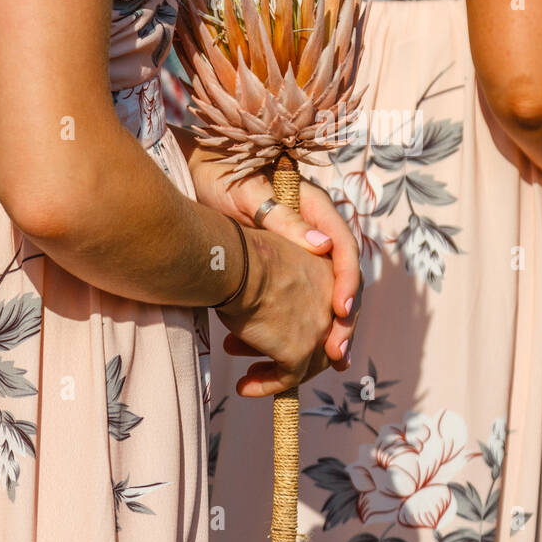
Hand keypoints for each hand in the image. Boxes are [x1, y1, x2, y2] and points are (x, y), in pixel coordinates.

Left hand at [186, 147, 360, 369]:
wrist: (193, 174)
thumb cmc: (219, 177)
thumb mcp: (248, 195)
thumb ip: (286, 220)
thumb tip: (324, 246)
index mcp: (314, 209)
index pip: (344, 250)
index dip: (347, 283)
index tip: (341, 310)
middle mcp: (313, 235)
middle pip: (340, 284)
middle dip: (339, 325)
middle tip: (336, 354)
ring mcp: (298, 257)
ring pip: (319, 305)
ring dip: (316, 340)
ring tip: (313, 368)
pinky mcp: (278, 273)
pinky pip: (293, 311)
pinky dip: (282, 338)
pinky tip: (258, 361)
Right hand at [217, 226, 342, 396]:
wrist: (237, 261)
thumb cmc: (244, 252)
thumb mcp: (273, 260)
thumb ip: (281, 278)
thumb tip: (268, 296)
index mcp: (330, 274)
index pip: (329, 308)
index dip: (311, 328)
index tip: (288, 338)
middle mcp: (333, 301)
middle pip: (321, 337)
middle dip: (289, 349)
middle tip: (259, 354)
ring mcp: (320, 328)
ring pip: (307, 362)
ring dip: (275, 370)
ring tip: (248, 375)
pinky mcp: (301, 350)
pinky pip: (288, 379)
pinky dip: (267, 386)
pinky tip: (244, 387)